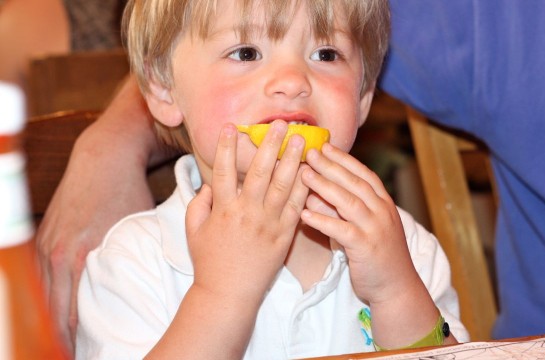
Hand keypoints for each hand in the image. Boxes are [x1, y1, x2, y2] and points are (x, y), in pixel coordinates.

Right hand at [35, 77, 164, 350]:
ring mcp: (47, 243)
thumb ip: (142, 253)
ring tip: (67, 340)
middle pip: (54, 307)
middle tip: (79, 352)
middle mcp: (58, 252)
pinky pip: (42, 275)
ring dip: (53, 316)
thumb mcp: (138, 226)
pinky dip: (49, 294)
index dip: (78, 335)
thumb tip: (162, 277)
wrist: (105, 154)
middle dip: (64, 334)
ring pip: (45, 293)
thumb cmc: (129, 190)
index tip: (90, 351)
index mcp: (81, 254)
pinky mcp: (45, 235)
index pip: (72, 310)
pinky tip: (57, 307)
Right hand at [150, 121, 309, 357]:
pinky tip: (310, 172)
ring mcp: (268, 223)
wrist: (229, 294)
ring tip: (300, 140)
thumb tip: (208, 185)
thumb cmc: (209, 262)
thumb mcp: (194, 231)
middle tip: (280, 123)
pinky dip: (304, 188)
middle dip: (270, 145)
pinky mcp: (284, 235)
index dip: (227, 147)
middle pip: (260, 172)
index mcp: (223, 209)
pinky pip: (296, 207)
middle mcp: (247, 212)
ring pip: (283, 186)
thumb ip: (198, 205)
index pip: (224, 170)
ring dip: (292, 160)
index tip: (231, 126)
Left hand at [301, 143, 442, 346]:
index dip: (343, 159)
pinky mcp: (365, 247)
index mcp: (383, 203)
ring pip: (348, 201)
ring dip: (324, 187)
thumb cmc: (378, 256)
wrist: (396, 287)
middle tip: (310, 152)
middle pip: (353, 182)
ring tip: (304, 175)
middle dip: (330, 166)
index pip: (363, 174)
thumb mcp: (367, 226)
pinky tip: (305, 213)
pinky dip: (322, 220)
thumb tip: (319, 191)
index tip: (324, 146)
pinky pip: (340, 230)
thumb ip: (348, 209)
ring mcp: (375, 229)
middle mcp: (382, 212)